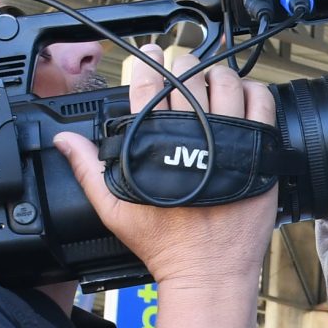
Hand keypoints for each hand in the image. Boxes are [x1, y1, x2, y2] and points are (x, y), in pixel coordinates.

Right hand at [53, 46, 276, 290]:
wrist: (209, 272)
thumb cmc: (163, 243)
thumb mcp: (115, 208)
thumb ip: (88, 168)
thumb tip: (63, 140)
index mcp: (157, 146)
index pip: (148, 86)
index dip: (147, 63)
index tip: (150, 55)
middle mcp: (195, 138)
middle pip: (189, 77)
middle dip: (182, 64)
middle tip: (181, 67)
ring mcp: (233, 144)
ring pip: (227, 84)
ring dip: (217, 74)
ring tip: (211, 79)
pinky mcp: (262, 154)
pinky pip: (263, 106)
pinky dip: (254, 92)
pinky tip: (244, 95)